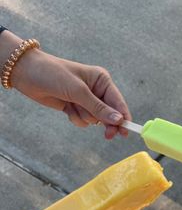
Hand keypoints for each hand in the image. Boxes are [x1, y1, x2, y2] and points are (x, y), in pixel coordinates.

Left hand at [1, 31, 130, 138]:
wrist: (26, 73)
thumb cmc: (53, 74)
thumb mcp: (78, 91)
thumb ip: (98, 107)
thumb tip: (118, 120)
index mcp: (101, 80)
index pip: (117, 102)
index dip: (123, 117)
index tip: (127, 132)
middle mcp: (96, 90)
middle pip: (109, 114)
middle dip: (105, 122)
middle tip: (108, 136)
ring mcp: (85, 100)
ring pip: (94, 119)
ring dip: (84, 117)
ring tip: (72, 106)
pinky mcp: (74, 107)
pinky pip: (82, 120)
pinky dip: (75, 118)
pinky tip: (66, 109)